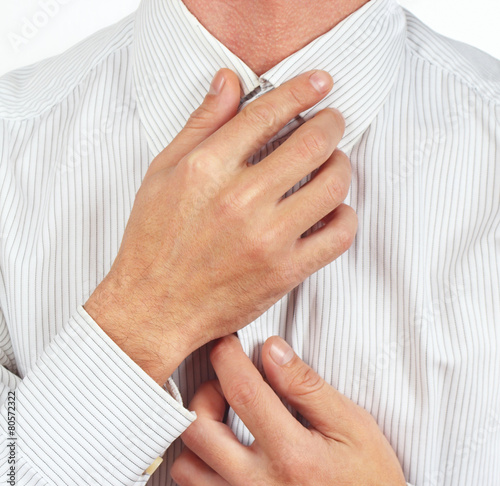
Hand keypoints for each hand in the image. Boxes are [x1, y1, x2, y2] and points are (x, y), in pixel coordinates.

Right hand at [84, 68, 356, 384]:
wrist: (154, 308)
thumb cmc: (153, 243)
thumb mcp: (162, 173)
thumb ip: (200, 125)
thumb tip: (228, 81)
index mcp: (206, 169)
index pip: (268, 114)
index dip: (302, 91)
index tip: (321, 83)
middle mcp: (239, 200)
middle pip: (312, 143)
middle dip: (332, 123)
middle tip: (332, 122)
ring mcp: (266, 238)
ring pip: (332, 185)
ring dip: (341, 165)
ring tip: (333, 164)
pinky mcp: (284, 272)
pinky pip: (338, 236)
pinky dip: (345, 216)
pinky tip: (334, 210)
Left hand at [171, 335, 407, 485]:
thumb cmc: (367, 476)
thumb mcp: (350, 423)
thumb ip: (306, 386)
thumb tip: (271, 349)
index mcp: (292, 456)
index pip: (243, 393)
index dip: (227, 358)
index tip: (225, 344)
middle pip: (199, 431)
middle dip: (204, 394)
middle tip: (226, 386)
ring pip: (186, 468)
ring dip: (198, 435)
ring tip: (222, 422)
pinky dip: (199, 472)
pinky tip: (219, 456)